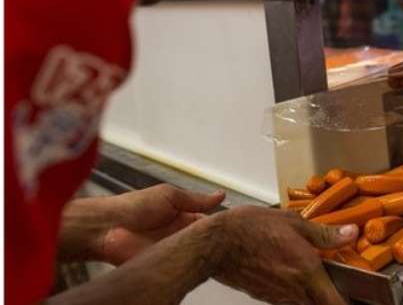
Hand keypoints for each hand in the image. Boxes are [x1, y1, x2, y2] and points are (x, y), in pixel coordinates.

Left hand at [101, 184, 224, 264]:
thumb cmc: (133, 207)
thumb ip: (195, 199)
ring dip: (204, 252)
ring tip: (221, 252)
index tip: (236, 227)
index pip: (208, 223)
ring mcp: (172, 250)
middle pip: (205, 240)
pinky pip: (182, 267)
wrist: (107, 227)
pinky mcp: (164, 264)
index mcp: (182, 217)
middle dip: (216, 241)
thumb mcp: (169, 196)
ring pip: (196, 254)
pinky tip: (201, 262)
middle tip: (232, 242)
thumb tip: (220, 195)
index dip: (221, 225)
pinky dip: (190, 265)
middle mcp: (180, 234)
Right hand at [206, 206, 357, 304]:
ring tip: (319, 280)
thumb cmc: (250, 229)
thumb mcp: (294, 222)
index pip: (336, 303)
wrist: (216, 244)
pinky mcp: (267, 297)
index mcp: (307, 271)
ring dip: (316, 297)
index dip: (348, 304)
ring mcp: (280, 297)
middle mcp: (295, 289)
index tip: (356, 298)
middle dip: (334, 300)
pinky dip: (298, 294)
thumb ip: (325, 234)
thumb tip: (351, 234)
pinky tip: (295, 276)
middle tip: (339, 288)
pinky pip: (290, 301)